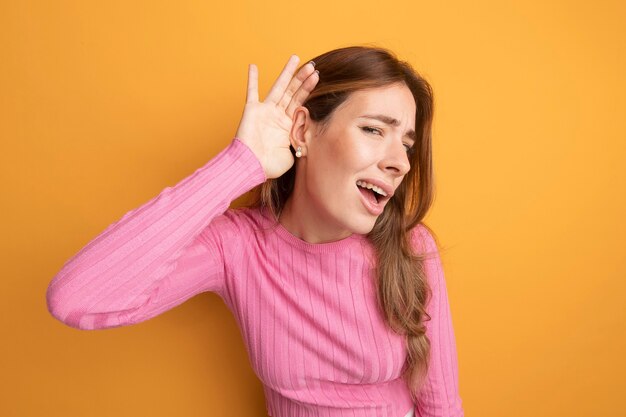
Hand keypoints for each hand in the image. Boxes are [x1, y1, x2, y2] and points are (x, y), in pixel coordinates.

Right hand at [234, 54, 318, 178]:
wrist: (250, 166)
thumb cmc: (269, 165)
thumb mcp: (293, 154)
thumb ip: (301, 143)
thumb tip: (311, 139)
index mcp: (287, 125)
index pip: (300, 102)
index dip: (308, 89)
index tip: (317, 77)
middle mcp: (277, 115)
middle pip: (292, 92)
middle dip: (302, 79)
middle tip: (312, 65)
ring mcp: (265, 111)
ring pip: (278, 88)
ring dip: (287, 73)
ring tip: (295, 58)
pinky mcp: (252, 110)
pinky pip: (251, 92)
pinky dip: (252, 79)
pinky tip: (253, 66)